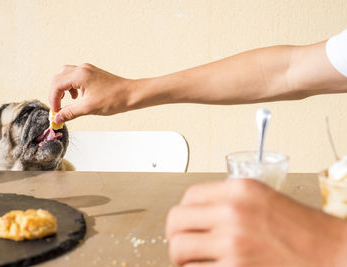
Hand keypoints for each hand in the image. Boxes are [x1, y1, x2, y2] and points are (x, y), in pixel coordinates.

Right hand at [49, 63, 133, 122]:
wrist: (132, 94)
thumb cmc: (114, 99)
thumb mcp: (89, 108)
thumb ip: (70, 112)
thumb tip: (57, 118)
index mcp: (80, 75)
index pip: (56, 84)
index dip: (53, 99)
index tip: (56, 112)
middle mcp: (82, 69)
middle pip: (58, 78)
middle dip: (56, 93)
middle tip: (58, 107)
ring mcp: (88, 70)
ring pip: (66, 76)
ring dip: (63, 89)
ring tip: (69, 102)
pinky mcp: (92, 73)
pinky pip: (75, 77)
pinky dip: (72, 87)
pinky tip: (78, 97)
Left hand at [166, 179, 346, 266]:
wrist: (332, 254)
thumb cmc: (303, 230)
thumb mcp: (263, 199)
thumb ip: (229, 200)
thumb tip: (199, 212)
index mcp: (239, 190)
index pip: (189, 196)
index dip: (184, 211)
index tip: (185, 222)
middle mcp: (233, 213)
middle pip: (176, 221)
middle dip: (174, 235)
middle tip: (180, 243)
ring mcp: (233, 244)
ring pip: (179, 249)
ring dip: (181, 258)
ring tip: (191, 261)